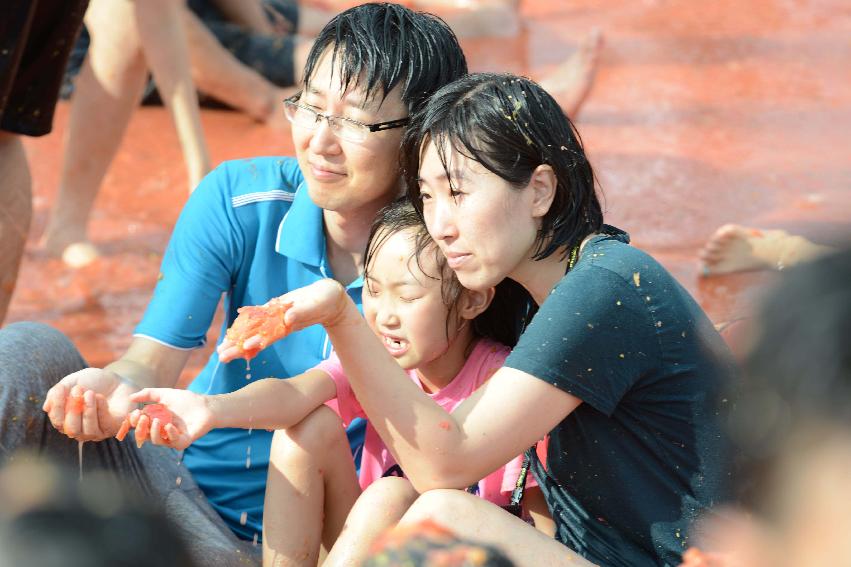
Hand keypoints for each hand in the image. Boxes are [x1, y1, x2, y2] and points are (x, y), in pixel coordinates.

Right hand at [42, 368, 136, 441]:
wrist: (117, 379)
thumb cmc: (93, 382)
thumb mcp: (72, 382)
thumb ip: (57, 393)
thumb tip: (46, 407)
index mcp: (66, 420)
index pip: (57, 421)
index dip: (58, 406)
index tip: (62, 388)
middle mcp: (80, 430)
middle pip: (71, 430)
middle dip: (73, 410)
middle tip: (78, 389)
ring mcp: (97, 432)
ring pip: (88, 431)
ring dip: (88, 410)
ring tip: (90, 393)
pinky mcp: (113, 429)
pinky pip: (104, 424)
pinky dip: (100, 409)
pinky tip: (100, 397)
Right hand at [126, 389, 214, 449]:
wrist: (206, 405)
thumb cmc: (187, 400)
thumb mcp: (165, 394)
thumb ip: (148, 394)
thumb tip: (130, 397)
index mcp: (155, 422)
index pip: (140, 426)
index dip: (135, 421)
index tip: (136, 413)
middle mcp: (161, 432)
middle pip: (145, 436)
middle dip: (141, 428)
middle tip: (143, 417)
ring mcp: (172, 438)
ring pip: (156, 441)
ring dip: (153, 432)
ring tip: (156, 420)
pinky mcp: (183, 441)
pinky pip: (173, 442)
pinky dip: (170, 434)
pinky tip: (169, 426)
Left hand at [218, 279, 347, 362]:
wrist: (329, 298)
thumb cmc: (327, 301)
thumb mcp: (316, 305)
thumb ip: (302, 312)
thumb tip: (288, 319)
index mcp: (288, 325)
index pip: (269, 336)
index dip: (256, 342)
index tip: (243, 348)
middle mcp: (279, 324)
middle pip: (257, 336)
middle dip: (239, 347)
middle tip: (221, 356)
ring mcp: (276, 318)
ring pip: (254, 329)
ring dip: (238, 339)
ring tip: (222, 349)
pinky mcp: (276, 309)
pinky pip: (258, 317)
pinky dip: (245, 323)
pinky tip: (233, 331)